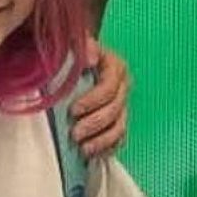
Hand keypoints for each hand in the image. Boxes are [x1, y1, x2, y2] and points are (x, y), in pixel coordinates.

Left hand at [69, 38, 129, 157]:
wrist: (77, 62)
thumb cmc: (75, 54)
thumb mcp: (76, 43)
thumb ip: (82, 46)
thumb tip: (91, 58)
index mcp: (115, 67)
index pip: (110, 87)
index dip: (93, 101)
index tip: (73, 110)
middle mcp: (123, 86)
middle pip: (115, 110)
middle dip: (94, 124)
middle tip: (74, 133)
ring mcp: (122, 105)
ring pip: (119, 127)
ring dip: (101, 140)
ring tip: (83, 147)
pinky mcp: (119, 120)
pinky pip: (119, 138)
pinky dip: (107, 148)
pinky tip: (92, 153)